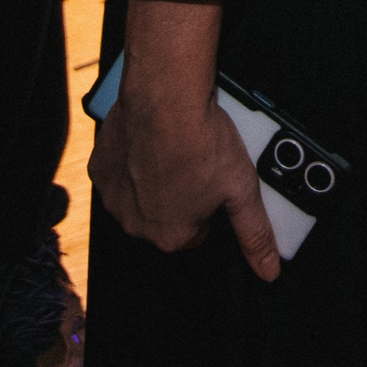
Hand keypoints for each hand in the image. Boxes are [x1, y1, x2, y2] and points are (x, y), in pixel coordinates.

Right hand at [90, 84, 280, 282]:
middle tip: (195, 163)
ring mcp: (114, 198)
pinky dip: (129, 163)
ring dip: (152, 181)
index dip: (208, 206)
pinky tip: (149, 142)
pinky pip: (116, 174)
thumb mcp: (242, 190)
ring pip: (138, 197)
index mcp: (171, 236)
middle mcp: (136, 225)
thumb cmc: (201, 140)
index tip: (212, 182)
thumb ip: (255, 234)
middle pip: (164, 216)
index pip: (195, 233)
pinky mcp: (99, 169)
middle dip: (178, 196)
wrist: (166, 97)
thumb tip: (268, 269)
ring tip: (174, 150)